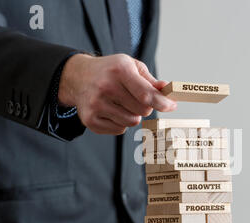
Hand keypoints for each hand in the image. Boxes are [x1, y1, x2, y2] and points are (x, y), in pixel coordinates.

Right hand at [58, 53, 176, 134]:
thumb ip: (151, 81)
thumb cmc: (111, 71)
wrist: (78, 76)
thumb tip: (167, 90)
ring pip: (132, 122)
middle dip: (146, 106)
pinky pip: (119, 129)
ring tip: (122, 103)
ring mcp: (96, 105)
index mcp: (119, 70)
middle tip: (137, 98)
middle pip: (143, 110)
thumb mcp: (131, 66)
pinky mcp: (90, 120)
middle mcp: (106, 87)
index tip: (171, 106)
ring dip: (133, 115)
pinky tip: (112, 110)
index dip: (162, 103)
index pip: (146, 94)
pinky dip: (121, 122)